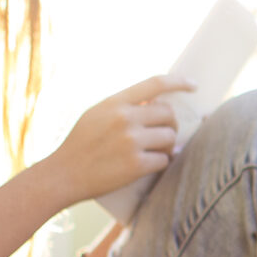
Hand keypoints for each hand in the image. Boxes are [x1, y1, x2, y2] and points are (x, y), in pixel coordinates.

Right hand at [42, 75, 193, 204]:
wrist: (62, 174)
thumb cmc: (80, 144)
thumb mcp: (97, 114)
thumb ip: (123, 107)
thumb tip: (156, 104)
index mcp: (115, 102)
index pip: (155, 83)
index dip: (179, 81)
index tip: (194, 85)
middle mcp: (124, 118)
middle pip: (168, 114)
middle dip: (170, 125)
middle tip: (163, 135)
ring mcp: (131, 141)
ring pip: (170, 137)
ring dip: (167, 146)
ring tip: (154, 151)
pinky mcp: (136, 165)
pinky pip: (164, 160)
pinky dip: (161, 163)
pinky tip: (149, 165)